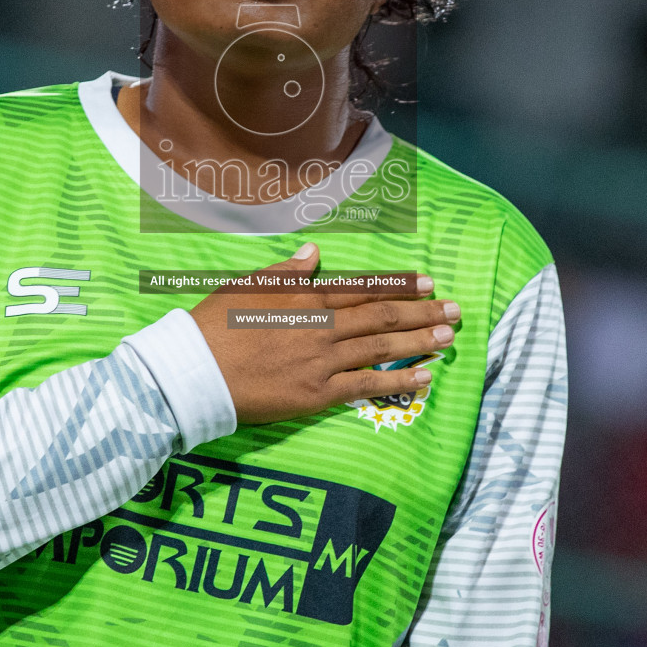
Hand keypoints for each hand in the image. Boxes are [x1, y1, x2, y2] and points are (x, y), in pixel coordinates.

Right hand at [190, 243, 459, 423]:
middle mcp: (320, 325)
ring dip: (419, 339)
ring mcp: (322, 360)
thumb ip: (285, 271)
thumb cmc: (212, 326)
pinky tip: (425, 375)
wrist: (193, 372)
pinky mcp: (318, 393)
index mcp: (303, 297)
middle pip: (381, 314)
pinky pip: (367, 385)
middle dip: (421, 310)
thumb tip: (315, 253)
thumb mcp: (246, 286)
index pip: (361, 288)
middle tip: (453, 307)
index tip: (426, 282)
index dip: (398, 285)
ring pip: (381, 345)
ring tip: (448, 335)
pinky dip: (399, 379)